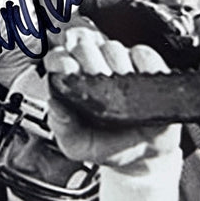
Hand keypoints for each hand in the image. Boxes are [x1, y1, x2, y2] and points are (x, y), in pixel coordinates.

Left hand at [45, 24, 179, 172]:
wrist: (144, 154)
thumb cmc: (107, 146)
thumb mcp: (79, 145)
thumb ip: (63, 129)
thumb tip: (53, 106)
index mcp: (71, 83)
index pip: (57, 58)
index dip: (60, 59)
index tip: (69, 69)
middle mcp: (93, 69)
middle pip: (83, 46)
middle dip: (89, 60)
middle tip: (98, 82)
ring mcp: (119, 65)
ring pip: (112, 47)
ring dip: (116, 66)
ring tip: (121, 90)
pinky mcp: (146, 66)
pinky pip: (142, 54)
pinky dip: (141, 65)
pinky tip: (139, 81)